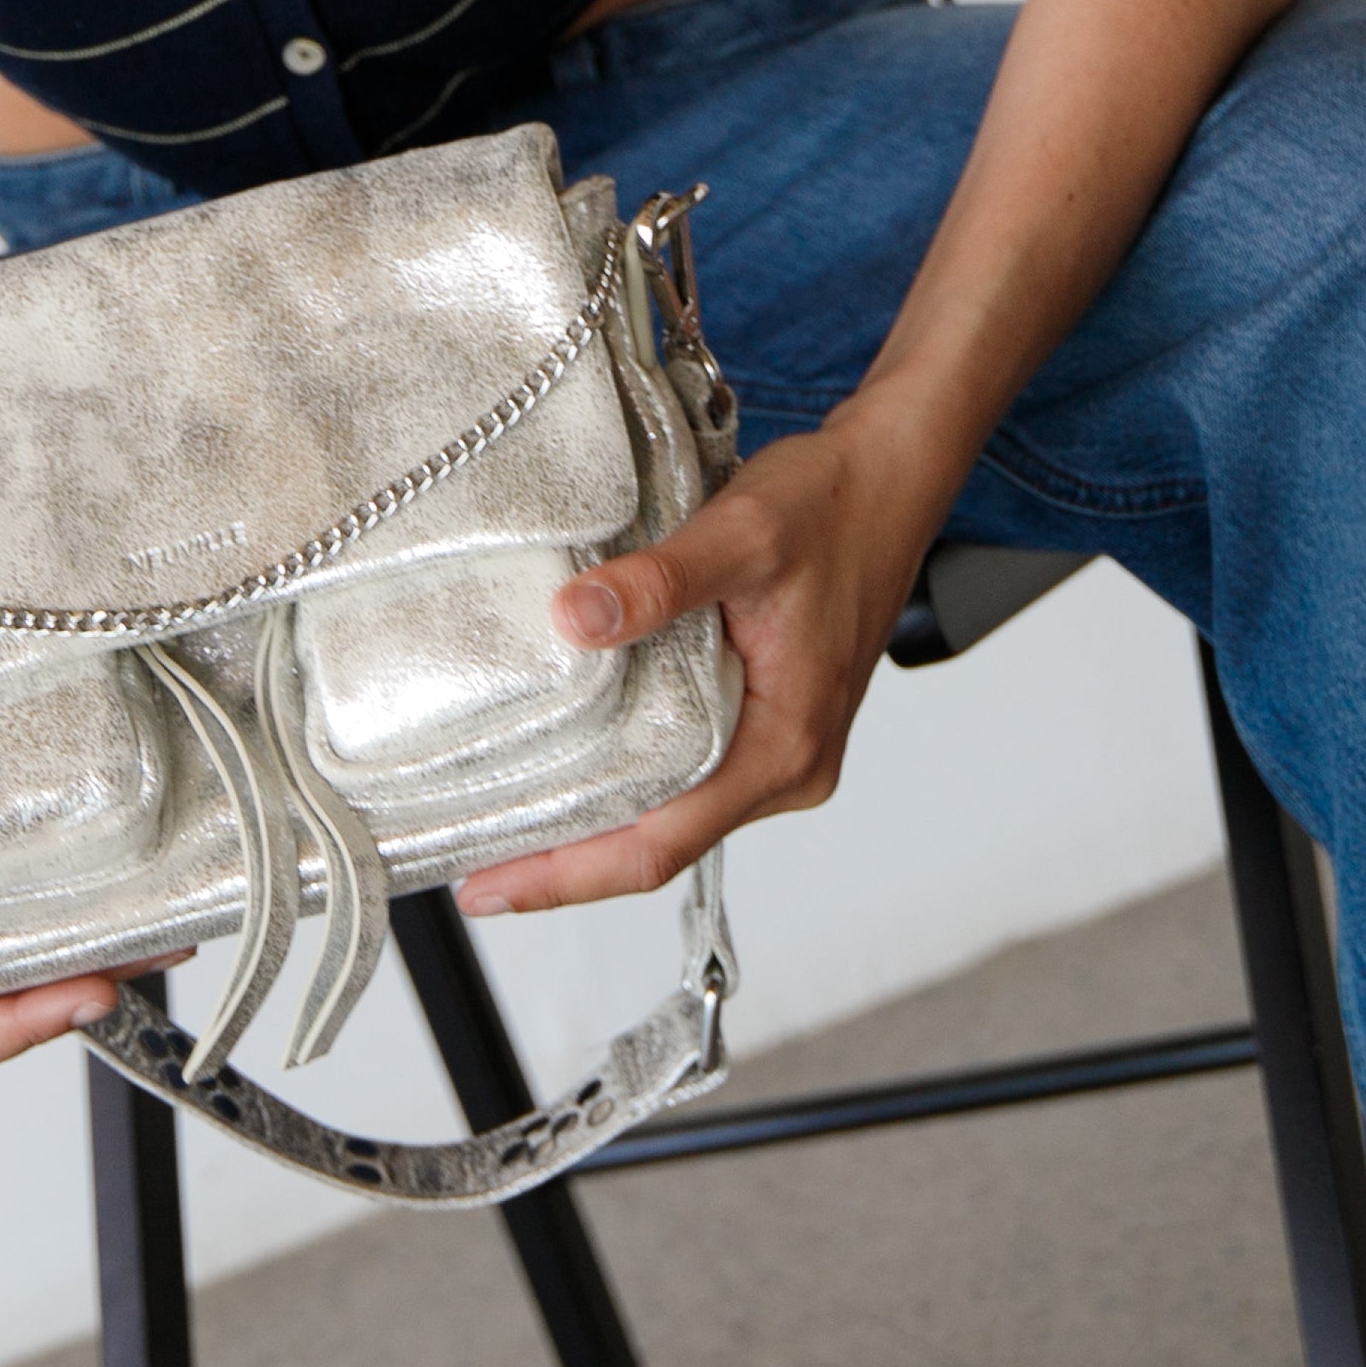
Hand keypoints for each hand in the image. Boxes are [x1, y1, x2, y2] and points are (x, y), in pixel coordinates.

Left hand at [453, 399, 958, 916]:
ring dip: (598, 820)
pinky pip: (692, 771)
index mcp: (785, 746)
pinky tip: (579, 762)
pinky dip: (632, 778)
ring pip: (675, 811)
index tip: (492, 888)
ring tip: (510, 820)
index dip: (569, 875)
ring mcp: (783, 749)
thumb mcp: (740, 535)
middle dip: (567, 861)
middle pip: (662, 842)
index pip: (661, 844)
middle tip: (476, 864)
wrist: (889, 478)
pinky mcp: (772, 722)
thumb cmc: (833, 507)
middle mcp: (789, 766)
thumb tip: (575, 620)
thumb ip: (659, 581)